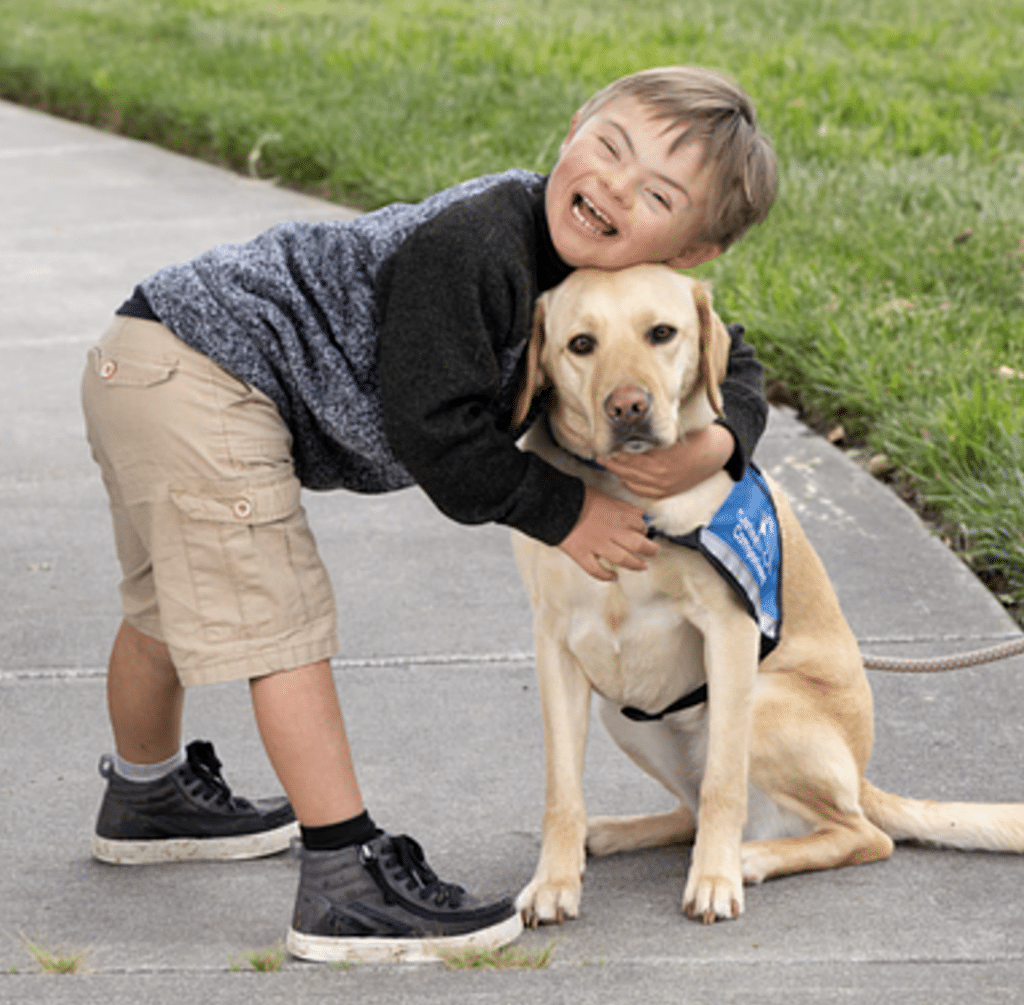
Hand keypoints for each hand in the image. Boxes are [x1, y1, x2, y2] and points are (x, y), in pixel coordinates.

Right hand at [558, 486, 657, 580]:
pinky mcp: (583, 555)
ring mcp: (598, 545)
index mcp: (618, 516)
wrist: (553, 504)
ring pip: (623, 559)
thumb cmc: (578, 498)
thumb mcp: (605, 496)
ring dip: (635, 565)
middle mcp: (612, 532)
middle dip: (650, 550)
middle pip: (638, 545)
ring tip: (642, 567)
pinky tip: (614, 577)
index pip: (640, 526)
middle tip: (654, 552)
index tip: (643, 532)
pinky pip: (597, 570)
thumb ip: (624, 507)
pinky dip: (607, 576)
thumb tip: (640, 515)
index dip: (644, 530)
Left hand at [601, 424, 734, 499]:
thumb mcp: (673, 431)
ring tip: (608, 462)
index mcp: (660, 459)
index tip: (601, 444)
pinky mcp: (665, 492)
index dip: (612, 451)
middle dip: (611, 461)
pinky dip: (629, 482)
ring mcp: (662, 487)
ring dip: (618, 472)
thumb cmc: (696, 437)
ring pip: (630, 481)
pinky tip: (624, 473)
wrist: (717, 453)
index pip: (626, 457)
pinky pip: (639, 490)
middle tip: (600, 453)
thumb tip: (627, 433)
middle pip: (625, 470)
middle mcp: (659, 476)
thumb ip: (651, 435)